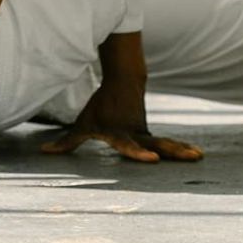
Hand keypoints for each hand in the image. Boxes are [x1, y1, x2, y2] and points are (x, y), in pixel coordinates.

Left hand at [40, 85, 203, 163]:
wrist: (123, 82)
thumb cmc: (100, 107)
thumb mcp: (82, 124)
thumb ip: (67, 142)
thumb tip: (44, 152)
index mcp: (120, 134)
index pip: (130, 147)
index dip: (139, 154)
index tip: (153, 159)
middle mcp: (136, 134)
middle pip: (156, 145)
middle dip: (172, 152)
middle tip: (189, 157)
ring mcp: (146, 133)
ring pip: (166, 143)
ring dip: (182, 149)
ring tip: (199, 156)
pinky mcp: (151, 134)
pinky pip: (168, 143)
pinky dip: (181, 148)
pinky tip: (195, 155)